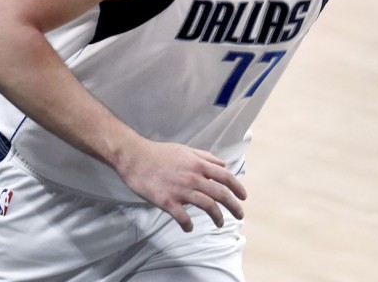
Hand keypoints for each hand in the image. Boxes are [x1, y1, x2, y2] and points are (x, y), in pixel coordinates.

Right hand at [115, 139, 246, 231]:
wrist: (134, 157)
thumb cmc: (160, 153)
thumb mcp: (186, 150)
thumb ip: (206, 157)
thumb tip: (224, 164)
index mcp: (198, 165)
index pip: (225, 177)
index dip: (237, 188)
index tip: (243, 197)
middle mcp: (193, 177)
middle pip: (221, 194)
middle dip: (234, 206)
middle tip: (239, 215)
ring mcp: (180, 190)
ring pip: (207, 206)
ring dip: (217, 217)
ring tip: (220, 223)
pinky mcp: (166, 201)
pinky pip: (182, 217)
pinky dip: (188, 225)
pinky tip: (190, 228)